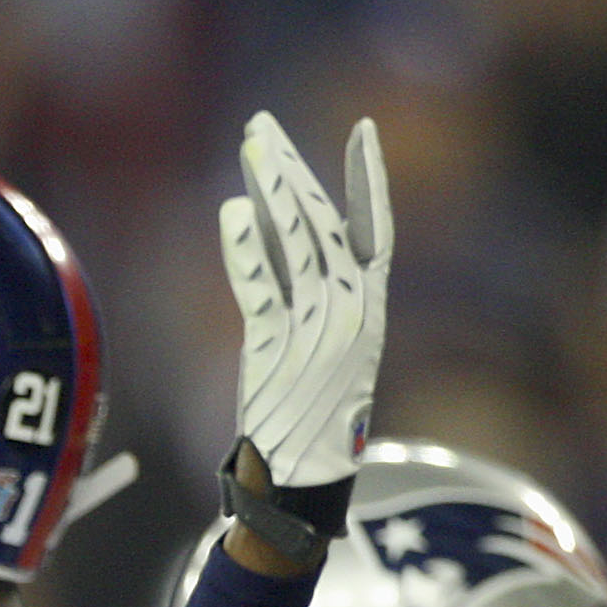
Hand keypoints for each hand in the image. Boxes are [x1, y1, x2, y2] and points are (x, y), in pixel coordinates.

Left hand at [219, 112, 389, 534]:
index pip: (374, 226)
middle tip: (263, 127)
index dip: (367, 177)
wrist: (307, 479)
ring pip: (291, 243)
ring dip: (268, 192)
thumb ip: (309, 292)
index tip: (361, 129)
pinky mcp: (277, 348)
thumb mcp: (329, 347)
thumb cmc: (317, 417)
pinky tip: (231, 212)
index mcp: (372, 306)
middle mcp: (350, 309)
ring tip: (250, 149)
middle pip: (319, 222)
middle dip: (291, 170)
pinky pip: (259, 287)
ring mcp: (315, 327)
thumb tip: (270, 232)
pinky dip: (244, 249)